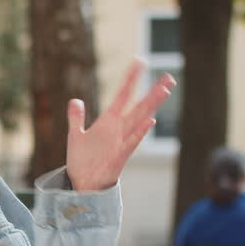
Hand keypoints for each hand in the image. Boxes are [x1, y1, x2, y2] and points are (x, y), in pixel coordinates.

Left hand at [65, 59, 173, 191]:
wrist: (82, 183)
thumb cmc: (82, 161)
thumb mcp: (76, 135)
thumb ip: (76, 118)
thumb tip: (76, 100)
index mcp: (108, 122)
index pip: (122, 96)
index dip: (131, 79)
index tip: (140, 62)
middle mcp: (118, 129)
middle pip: (139, 106)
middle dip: (154, 92)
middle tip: (169, 77)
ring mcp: (121, 142)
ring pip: (140, 120)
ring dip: (151, 106)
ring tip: (165, 91)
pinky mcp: (119, 157)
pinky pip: (131, 142)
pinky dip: (139, 132)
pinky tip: (149, 121)